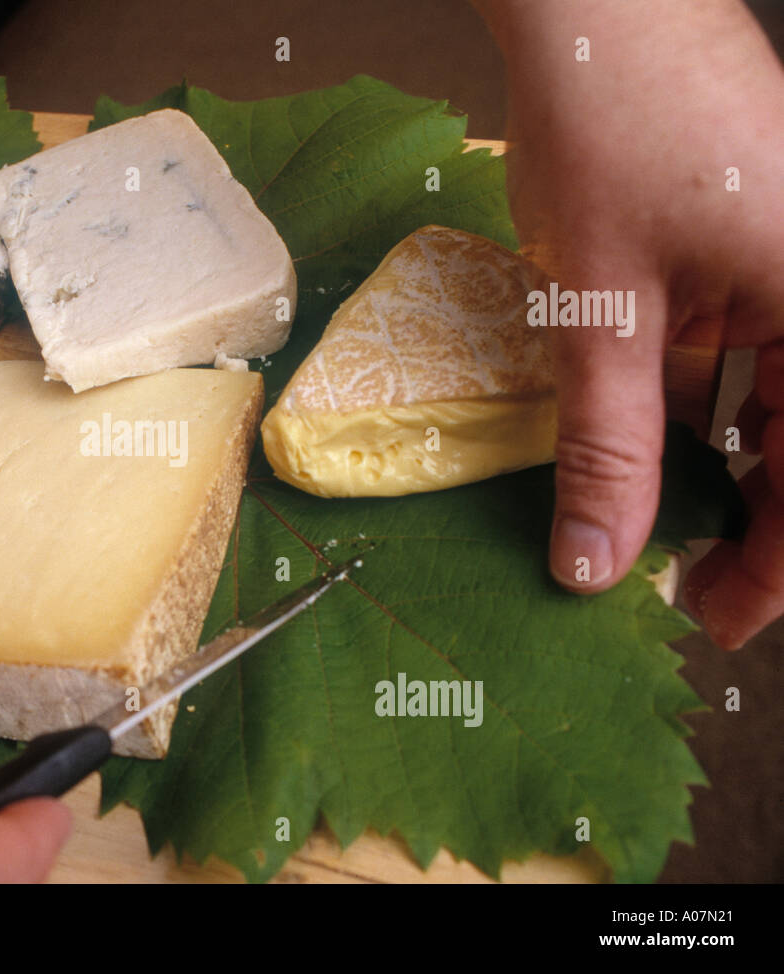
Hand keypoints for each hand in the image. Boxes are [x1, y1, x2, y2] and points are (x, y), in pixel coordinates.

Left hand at [473, 0, 783, 646]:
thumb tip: (597, 560)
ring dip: (722, 472)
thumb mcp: (600, 308)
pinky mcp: (760, 257)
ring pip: (781, 409)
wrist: (596, 8)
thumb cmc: (609, 125)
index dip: (773, 566)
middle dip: (751, 525)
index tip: (710, 618)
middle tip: (679, 585)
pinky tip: (652, 447)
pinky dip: (701, 409)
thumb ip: (608, 444)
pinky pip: (751, 358)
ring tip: (653, 529)